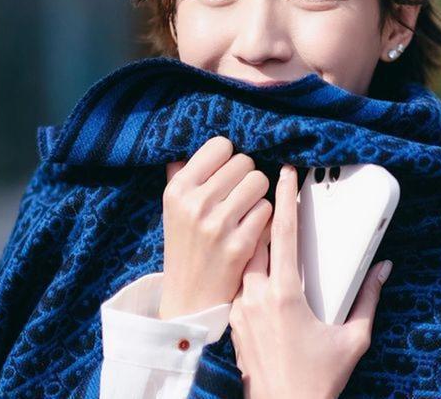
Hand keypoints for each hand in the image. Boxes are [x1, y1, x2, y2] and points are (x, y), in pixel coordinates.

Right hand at [159, 136, 273, 317]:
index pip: (220, 146)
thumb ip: (181, 173)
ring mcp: (218, 225)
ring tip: (245, 209)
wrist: (190, 298)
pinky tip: (251, 228)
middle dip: (246, 175)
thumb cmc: (186, 245)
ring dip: (258, 195)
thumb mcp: (173, 208)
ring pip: (259, 182)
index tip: (227, 171)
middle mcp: (195, 204)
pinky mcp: (240, 245)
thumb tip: (192, 142)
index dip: (229, 157)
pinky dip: (264, 218)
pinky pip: (267, 210)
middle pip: (244, 162)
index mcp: (177, 189)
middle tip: (238, 193)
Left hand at [229, 164, 392, 398]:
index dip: (285, 198)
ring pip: (243, 260)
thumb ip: (368, 300)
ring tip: (271, 236)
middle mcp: (255, 296)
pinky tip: (263, 275)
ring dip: (256, 244)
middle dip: (265, 216)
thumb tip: (383, 269)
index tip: (285, 173)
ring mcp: (239, 309)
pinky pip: (238, 283)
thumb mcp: (352, 340)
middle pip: (255, 239)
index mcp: (284, 294)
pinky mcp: (232, 322)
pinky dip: (250, 271)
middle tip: (277, 199)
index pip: (282, 233)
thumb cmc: (318, 379)